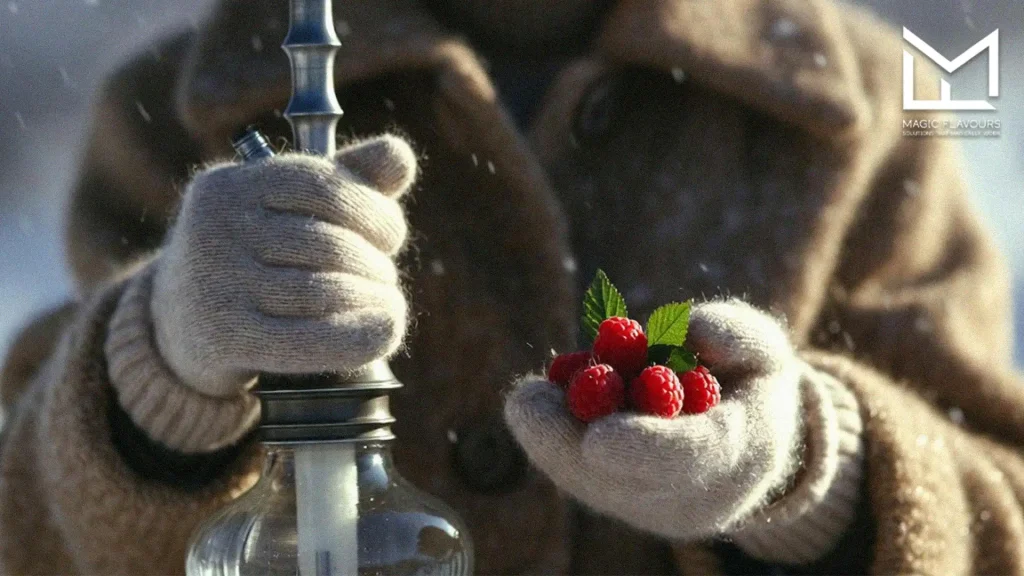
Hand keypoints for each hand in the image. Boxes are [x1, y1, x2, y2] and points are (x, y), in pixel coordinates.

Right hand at [150, 135, 414, 395]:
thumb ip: (348, 178)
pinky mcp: (224, 338)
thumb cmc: (252, 256)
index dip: (374, 210)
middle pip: (329, 243)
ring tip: (388, 305)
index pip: (323, 186)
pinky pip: (309, 339)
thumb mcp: (289, 208)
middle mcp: (215, 229)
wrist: (178, 327)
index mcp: (231, 185)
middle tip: (385, 278)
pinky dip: (359, 337)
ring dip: (375, 300)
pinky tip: (386, 331)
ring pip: (324, 291)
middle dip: (375, 263)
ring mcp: (215, 284)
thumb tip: (400, 156)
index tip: (391, 235)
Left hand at [504, 300, 804, 540]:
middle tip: (525, 399)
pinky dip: (551, 435)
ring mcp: (651, 506)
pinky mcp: (618, 501)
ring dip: (552, 433)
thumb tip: (691, 329)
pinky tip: (541, 401)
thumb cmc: (751, 381)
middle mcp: (693, 495)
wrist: (748, 439)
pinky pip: (575, 475)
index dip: (643, 448)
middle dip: (567, 443)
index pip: (690, 458)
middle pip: (622, 483)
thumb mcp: (764, 349)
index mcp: (741, 455)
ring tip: (534, 392)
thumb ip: (738, 334)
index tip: (596, 439)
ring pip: (588, 481)